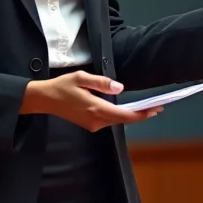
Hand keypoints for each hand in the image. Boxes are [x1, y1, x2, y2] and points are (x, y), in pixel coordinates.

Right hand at [21, 71, 163, 131]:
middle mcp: (96, 120)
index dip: (142, 114)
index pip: (124, 115)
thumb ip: (102, 82)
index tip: (155, 109)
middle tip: (157, 107)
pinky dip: (120, 115)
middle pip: (123, 119)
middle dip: (141, 114)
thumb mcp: (81, 78)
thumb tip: (120, 87)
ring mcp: (92, 124)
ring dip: (131, 115)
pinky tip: (127, 109)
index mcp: (95, 108)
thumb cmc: (62, 86)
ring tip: (147, 107)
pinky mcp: (90, 124)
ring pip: (116, 120)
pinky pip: (109, 120)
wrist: (44, 99)